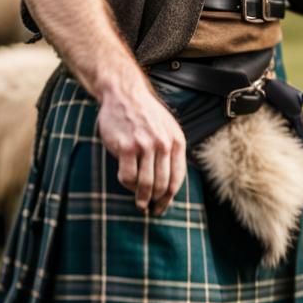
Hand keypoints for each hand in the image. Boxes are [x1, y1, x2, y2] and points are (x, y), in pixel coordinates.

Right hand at [95, 66, 186, 215]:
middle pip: (161, 185)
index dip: (169, 198)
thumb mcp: (168, 128)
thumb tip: (171, 183)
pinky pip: (127, 176)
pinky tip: (126, 182)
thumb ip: (172, 151)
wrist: (125, 94)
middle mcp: (163, 144)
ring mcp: (144, 146)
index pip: (176, 179)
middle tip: (149, 208)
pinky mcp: (125, 147)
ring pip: (145, 184)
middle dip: (156, 201)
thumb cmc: (145, 114)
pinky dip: (127, 184)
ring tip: (139, 203)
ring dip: (142, 198)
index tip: (162, 207)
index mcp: (176, 141)